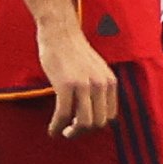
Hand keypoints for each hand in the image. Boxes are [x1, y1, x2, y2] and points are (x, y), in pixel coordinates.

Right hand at [39, 22, 118, 139]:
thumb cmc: (72, 50)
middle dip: (83, 132)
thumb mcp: (95, 70)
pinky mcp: (66, 85)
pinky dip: (57, 126)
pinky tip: (52, 130)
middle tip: (70, 132)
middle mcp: (101, 84)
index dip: (95, 126)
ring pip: (83, 123)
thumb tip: (92, 113)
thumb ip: (98, 88)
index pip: (110, 116)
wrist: (59, 31)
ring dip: (72, 133)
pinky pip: (64, 115)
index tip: (82, 126)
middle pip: (98, 123)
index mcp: (110, 82)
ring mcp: (84, 85)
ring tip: (62, 132)